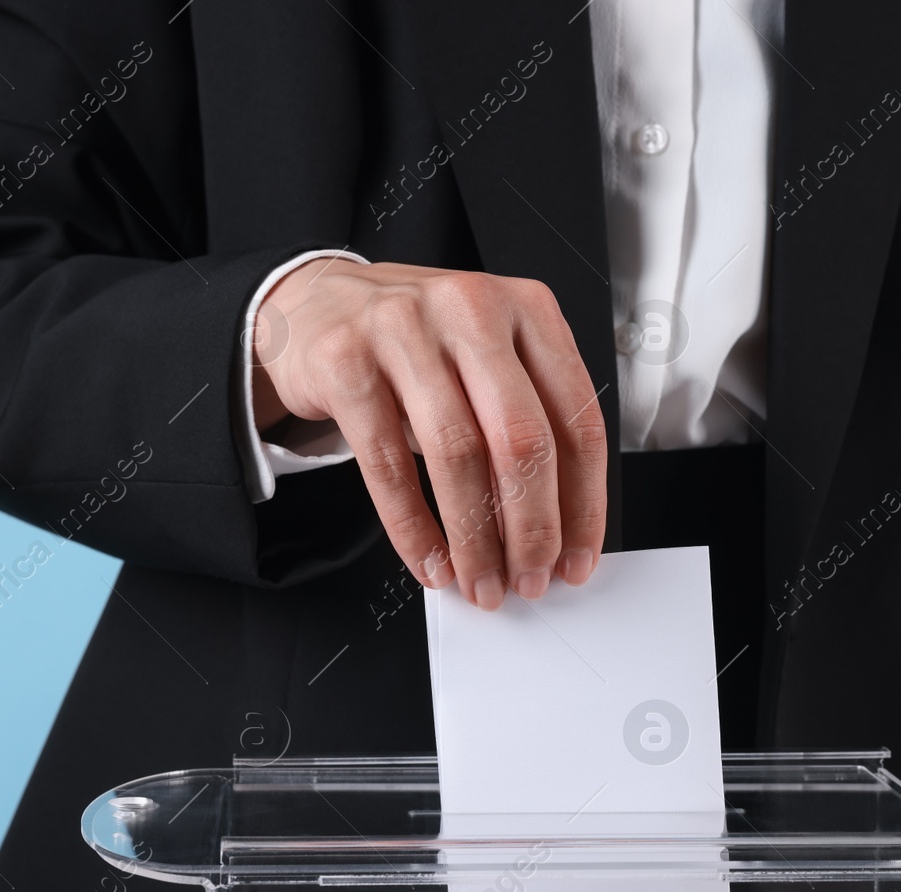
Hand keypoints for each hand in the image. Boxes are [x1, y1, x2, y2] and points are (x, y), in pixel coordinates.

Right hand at [252, 260, 606, 609]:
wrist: (316, 301)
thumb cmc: (417, 340)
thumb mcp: (487, 358)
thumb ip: (528, 421)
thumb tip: (554, 527)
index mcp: (528, 307)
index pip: (576, 418)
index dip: (583, 503)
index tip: (576, 556)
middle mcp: (471, 309)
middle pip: (522, 440)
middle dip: (532, 529)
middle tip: (530, 578)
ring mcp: (404, 331)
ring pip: (457, 456)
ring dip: (474, 539)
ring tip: (480, 581)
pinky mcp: (346, 364)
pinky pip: (388, 465)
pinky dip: (413, 529)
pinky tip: (431, 561)